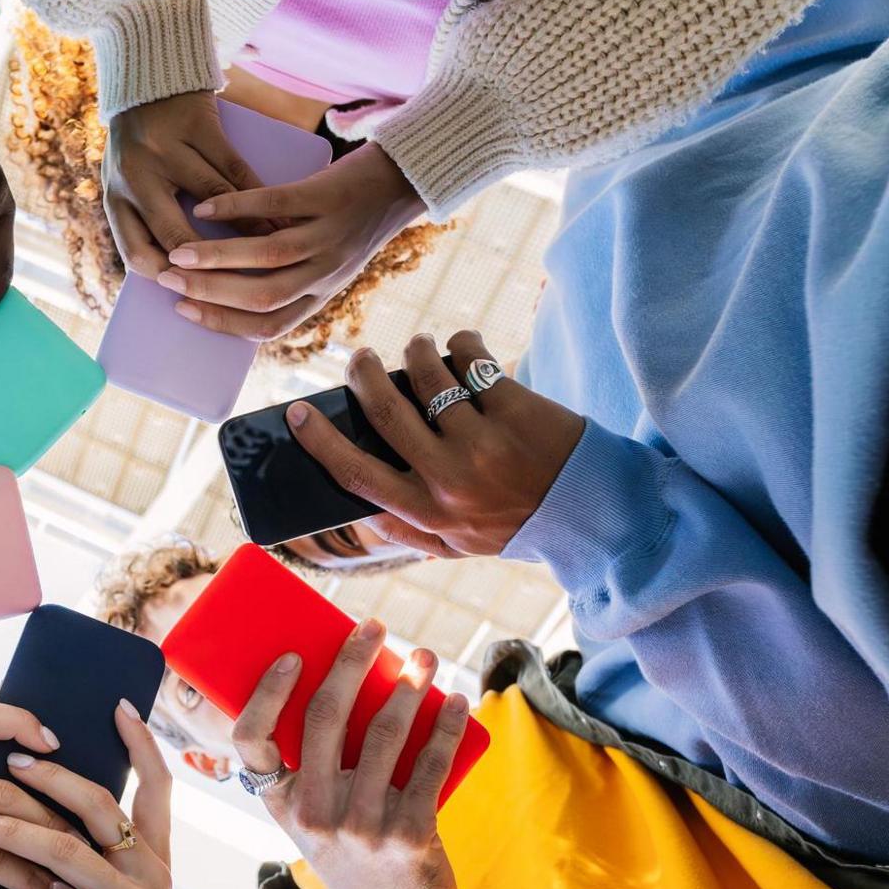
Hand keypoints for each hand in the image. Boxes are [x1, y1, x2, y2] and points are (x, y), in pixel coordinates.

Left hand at [0, 701, 172, 888]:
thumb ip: (92, 867)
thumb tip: (48, 818)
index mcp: (155, 862)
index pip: (157, 789)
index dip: (141, 744)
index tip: (118, 706)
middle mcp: (154, 877)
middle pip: (102, 806)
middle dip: (52, 777)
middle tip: (11, 759)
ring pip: (69, 851)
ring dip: (16, 833)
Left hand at [104, 90, 268, 275]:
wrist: (149, 75)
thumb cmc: (143, 144)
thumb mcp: (130, 182)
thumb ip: (147, 220)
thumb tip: (186, 274)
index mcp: (115, 197)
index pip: (137, 253)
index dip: (169, 278)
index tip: (199, 293)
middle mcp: (134, 175)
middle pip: (175, 235)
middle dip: (213, 264)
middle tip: (242, 283)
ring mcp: (166, 148)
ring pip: (213, 200)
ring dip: (247, 229)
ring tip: (272, 250)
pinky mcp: (197, 125)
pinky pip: (234, 168)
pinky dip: (257, 195)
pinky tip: (276, 214)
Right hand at [160, 144, 426, 339]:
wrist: (402, 178)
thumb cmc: (352, 219)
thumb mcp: (327, 261)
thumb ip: (289, 278)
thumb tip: (224, 286)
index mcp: (321, 293)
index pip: (268, 326)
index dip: (223, 324)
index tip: (183, 311)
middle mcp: (326, 273)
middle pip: (262, 297)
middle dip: (209, 294)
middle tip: (167, 281)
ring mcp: (329, 236)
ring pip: (266, 258)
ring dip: (216, 258)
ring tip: (178, 253)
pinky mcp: (328, 197)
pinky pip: (276, 206)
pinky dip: (237, 208)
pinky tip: (207, 207)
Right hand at [230, 625, 469, 888]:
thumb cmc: (356, 853)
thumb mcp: (319, 816)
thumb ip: (322, 765)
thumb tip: (354, 681)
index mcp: (283, 802)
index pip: (251, 741)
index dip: (267, 692)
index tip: (294, 655)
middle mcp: (315, 813)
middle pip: (326, 717)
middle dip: (351, 661)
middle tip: (374, 627)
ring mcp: (361, 827)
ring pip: (385, 734)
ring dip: (408, 684)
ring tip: (424, 657)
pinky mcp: (408, 837)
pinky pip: (429, 766)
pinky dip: (446, 726)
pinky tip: (456, 702)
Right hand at [288, 331, 584, 555]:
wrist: (593, 511)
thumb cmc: (515, 523)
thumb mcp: (457, 543)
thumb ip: (407, 530)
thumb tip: (357, 506)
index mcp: (428, 513)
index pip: (355, 474)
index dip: (319, 441)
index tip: (296, 412)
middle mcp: (449, 480)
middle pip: (384, 411)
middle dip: (363, 374)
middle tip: (360, 358)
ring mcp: (483, 443)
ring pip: (425, 376)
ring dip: (416, 351)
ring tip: (420, 349)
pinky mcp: (515, 410)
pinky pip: (470, 358)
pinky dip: (461, 344)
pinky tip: (466, 350)